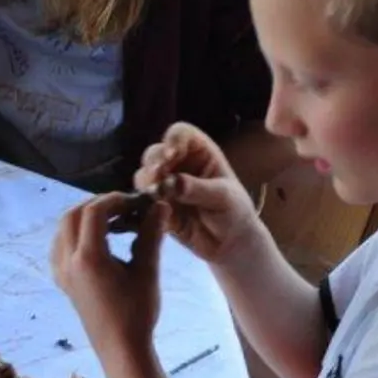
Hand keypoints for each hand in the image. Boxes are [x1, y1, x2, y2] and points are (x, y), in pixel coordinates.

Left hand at [51, 192, 170, 360]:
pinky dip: (74, 233)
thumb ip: (151, 235)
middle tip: (124, 207)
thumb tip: (160, 205)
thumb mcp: (147, 272)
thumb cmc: (137, 313)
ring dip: (84, 217)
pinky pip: (59, 246)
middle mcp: (67, 261)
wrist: (120, 349)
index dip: (115, 200)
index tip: (136, 202)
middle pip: (73, 215)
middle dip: (98, 205)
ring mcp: (61, 272)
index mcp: (88, 257)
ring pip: (63, 229)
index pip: (94, 211)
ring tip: (112, 221)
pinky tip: (94, 240)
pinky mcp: (62, 281)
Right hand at [134, 122, 263, 266]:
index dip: (172, 139)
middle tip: (157, 174)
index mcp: (199, 152)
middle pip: (156, 152)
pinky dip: (144, 204)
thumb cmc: (234, 211)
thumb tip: (173, 182)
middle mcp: (179, 164)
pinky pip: (143, 201)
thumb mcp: (223, 197)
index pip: (180, 134)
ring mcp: (165, 184)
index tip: (170, 154)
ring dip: (146, 182)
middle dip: (153, 162)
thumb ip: (198, 188)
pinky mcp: (157, 205)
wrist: (230, 244)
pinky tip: (154, 210)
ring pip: (144, 175)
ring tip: (155, 194)